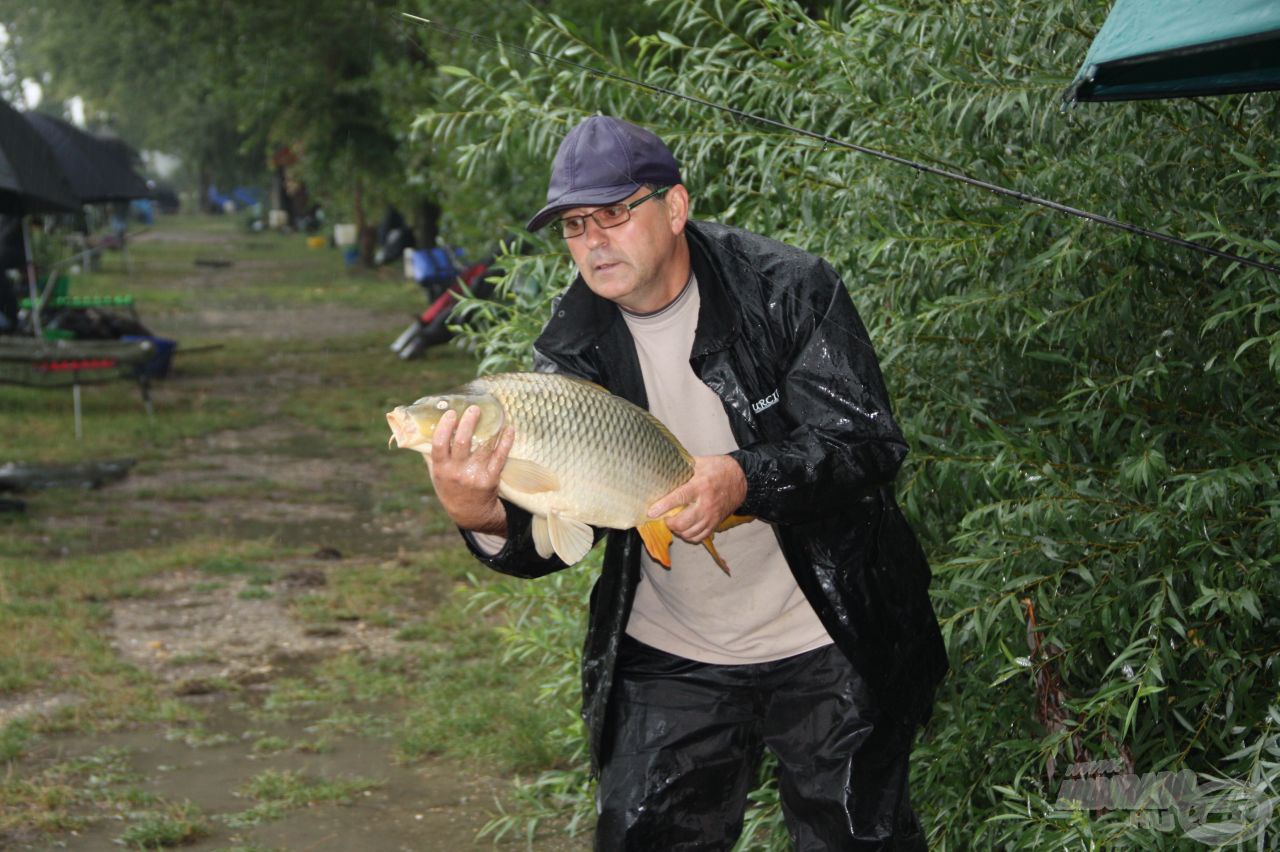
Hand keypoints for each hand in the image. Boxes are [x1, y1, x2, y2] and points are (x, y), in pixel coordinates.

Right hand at [427, 405, 515, 534]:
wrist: (469, 513)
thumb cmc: (450, 488)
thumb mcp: (436, 474)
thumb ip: (432, 454)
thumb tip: (423, 429)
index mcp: (441, 469)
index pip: (439, 444)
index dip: (444, 427)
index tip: (451, 413)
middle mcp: (457, 472)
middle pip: (462, 443)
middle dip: (468, 423)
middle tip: (474, 409)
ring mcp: (475, 475)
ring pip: (482, 448)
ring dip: (488, 429)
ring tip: (493, 415)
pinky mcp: (491, 478)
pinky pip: (500, 457)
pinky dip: (505, 442)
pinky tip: (509, 429)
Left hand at [647, 455, 746, 543]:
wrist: (740, 478)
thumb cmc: (717, 469)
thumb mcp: (699, 463)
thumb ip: (682, 467)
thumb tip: (663, 468)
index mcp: (700, 485)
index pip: (679, 497)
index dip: (664, 506)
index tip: (652, 512)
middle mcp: (706, 503)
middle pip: (683, 521)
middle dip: (669, 523)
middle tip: (664, 517)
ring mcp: (711, 515)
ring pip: (690, 532)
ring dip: (678, 531)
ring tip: (673, 523)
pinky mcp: (715, 523)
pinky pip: (699, 536)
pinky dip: (689, 536)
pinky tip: (684, 529)